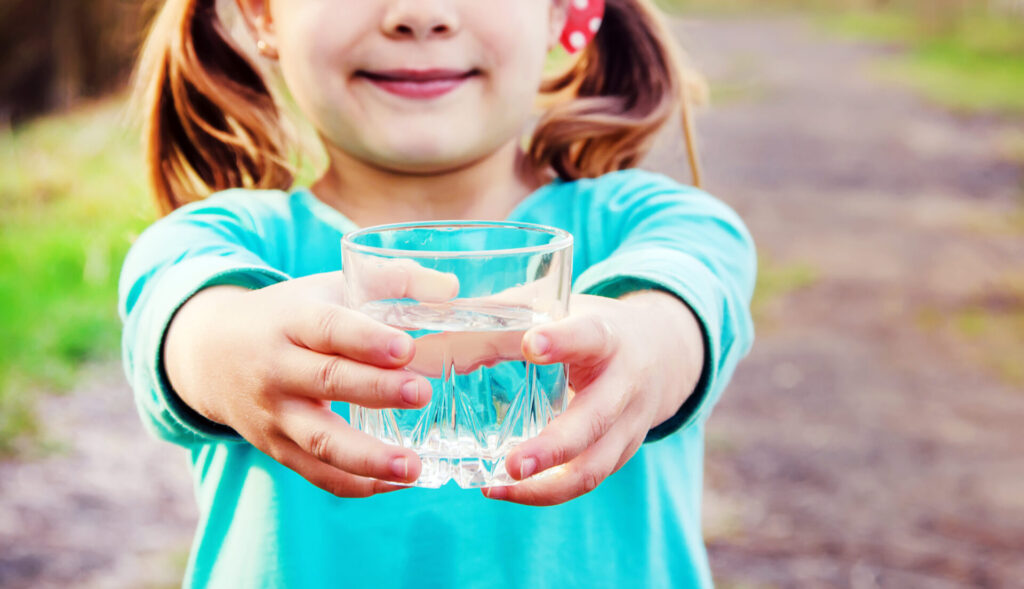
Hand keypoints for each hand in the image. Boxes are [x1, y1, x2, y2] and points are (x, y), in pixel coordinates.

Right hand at [163, 265, 457, 497]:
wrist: (210, 355)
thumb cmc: (289, 316)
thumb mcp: (329, 287)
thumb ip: (392, 281)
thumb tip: (451, 289)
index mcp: (293, 321)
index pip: (329, 328)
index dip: (366, 339)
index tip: (406, 347)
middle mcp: (277, 368)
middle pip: (327, 381)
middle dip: (376, 390)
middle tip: (422, 393)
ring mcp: (274, 415)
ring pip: (319, 440)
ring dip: (367, 457)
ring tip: (413, 467)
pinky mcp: (278, 449)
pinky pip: (318, 474)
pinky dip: (357, 484)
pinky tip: (398, 484)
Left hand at [482, 291, 704, 505]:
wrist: (662, 351)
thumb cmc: (588, 325)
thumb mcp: (554, 309)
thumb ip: (496, 321)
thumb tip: (421, 348)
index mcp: (607, 336)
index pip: (588, 335)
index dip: (562, 341)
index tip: (530, 344)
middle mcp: (624, 383)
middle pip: (594, 420)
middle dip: (554, 447)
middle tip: (513, 463)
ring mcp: (628, 425)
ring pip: (593, 467)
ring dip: (545, 486)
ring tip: (497, 487)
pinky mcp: (621, 453)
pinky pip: (585, 480)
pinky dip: (545, 491)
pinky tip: (506, 489)